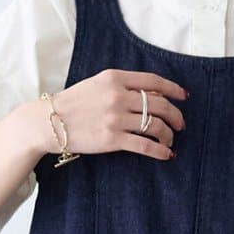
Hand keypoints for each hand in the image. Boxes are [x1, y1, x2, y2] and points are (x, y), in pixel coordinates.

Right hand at [47, 68, 188, 159]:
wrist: (49, 121)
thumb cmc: (75, 102)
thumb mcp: (97, 83)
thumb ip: (123, 86)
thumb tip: (154, 97)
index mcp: (114, 78)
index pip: (153, 81)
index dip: (173, 89)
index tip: (183, 97)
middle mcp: (117, 96)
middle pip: (160, 105)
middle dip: (176, 116)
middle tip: (180, 124)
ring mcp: (115, 118)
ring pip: (156, 126)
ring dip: (169, 135)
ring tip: (169, 141)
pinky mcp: (112, 140)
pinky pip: (146, 146)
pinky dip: (160, 151)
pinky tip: (166, 155)